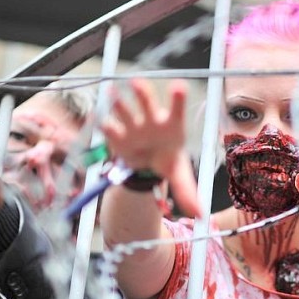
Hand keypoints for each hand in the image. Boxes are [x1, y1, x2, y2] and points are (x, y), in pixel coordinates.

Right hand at [103, 78, 199, 216]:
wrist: (145, 163)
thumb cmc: (166, 160)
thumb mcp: (178, 175)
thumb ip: (187, 192)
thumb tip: (201, 215)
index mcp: (171, 126)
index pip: (176, 110)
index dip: (176, 99)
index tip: (178, 87)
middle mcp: (151, 121)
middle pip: (146, 103)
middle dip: (142, 94)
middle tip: (137, 84)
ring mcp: (132, 125)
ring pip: (125, 109)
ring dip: (118, 102)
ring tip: (112, 92)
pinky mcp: (116, 134)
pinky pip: (108, 126)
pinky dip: (102, 122)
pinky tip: (97, 118)